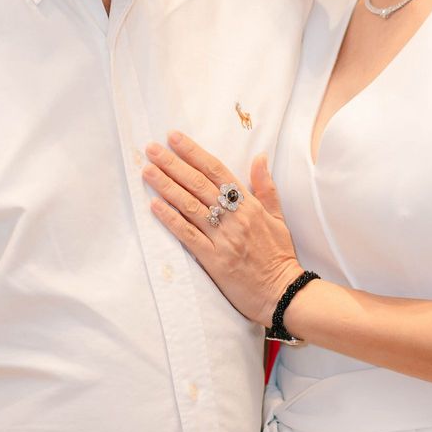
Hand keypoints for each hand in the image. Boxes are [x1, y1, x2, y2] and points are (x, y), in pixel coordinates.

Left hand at [144, 132, 301, 325]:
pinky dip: (171, 219)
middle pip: (198, 184)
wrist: (284, 293)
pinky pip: (188, 235)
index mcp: (250, 206)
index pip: (217, 171)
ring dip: (166, 186)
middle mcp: (235, 218)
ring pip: (190, 206)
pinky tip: (155, 206)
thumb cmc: (280, 257)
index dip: (194, 153)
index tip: (175, 138)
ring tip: (147, 171)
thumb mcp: (278, 218)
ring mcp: (223, 239)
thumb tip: (259, 157)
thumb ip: (266, 188)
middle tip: (152, 148)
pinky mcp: (214, 260)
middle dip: (173, 164)